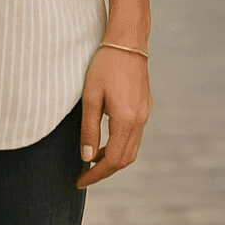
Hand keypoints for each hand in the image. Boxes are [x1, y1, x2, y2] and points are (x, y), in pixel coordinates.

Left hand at [76, 45, 152, 188]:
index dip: (96, 175)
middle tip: (83, 175)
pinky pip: (134, 136)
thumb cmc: (104, 66)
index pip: (113, 160)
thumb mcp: (90, 97)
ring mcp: (145, 114)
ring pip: (131, 149)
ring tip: (91, 161)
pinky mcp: (145, 107)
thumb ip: (89, 129)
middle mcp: (140, 120)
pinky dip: (120, 145)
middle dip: (104, 170)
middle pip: (125, 159)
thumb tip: (87, 158)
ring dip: (113, 159)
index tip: (79, 181)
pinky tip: (105, 142)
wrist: (127, 42)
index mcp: (127, 120)